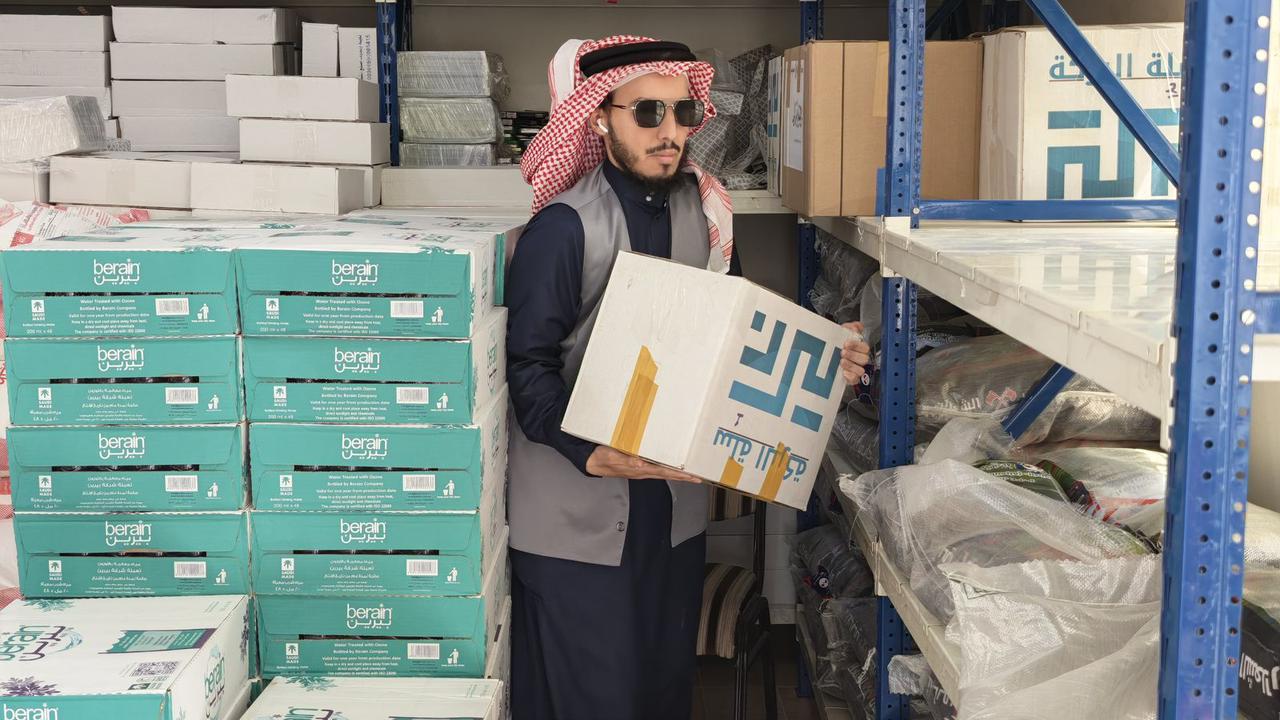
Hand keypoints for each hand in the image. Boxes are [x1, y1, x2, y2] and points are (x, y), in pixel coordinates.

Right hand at [585, 446, 701, 482]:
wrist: (593, 462)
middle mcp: (643, 471)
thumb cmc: (603, 458)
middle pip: (667, 474)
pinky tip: (672, 467)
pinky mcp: (639, 467)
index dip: (679, 474)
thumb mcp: (612, 456)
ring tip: (690, 474)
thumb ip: (626, 460)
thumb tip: (640, 463)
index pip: (664, 472)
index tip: (692, 475)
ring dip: (677, 474)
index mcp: (640, 469)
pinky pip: (657, 468)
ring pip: (663, 472)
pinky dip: (667, 468)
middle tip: (698, 477)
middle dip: (683, 476)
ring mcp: (641, 470)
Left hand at [840, 321, 870, 384]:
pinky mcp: (850, 378)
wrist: (824, 353)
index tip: (846, 343)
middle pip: (864, 359)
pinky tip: (843, 372)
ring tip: (841, 361)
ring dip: (851, 365)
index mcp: (859, 348)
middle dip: (853, 355)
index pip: (864, 347)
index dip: (856, 345)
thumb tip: (856, 327)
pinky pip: (855, 380)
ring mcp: (855, 369)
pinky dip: (850, 376)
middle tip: (843, 352)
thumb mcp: (841, 332)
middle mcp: (859, 359)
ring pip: (860, 370)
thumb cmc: (835, 343)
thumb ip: (850, 327)